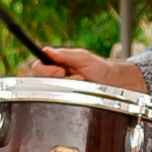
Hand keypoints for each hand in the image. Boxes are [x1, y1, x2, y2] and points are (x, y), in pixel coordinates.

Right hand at [28, 45, 148, 90]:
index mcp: (55, 62)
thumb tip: (47, 51)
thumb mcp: (83, 58)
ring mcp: (59, 88)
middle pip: (41, 80)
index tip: (60, 72)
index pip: (38, 67)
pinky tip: (80, 91)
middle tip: (75, 77)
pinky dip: (69, 95)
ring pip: (50, 91)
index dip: (45, 70)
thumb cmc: (100, 68)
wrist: (113, 83)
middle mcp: (54, 75)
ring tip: (81, 82)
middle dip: (59, 80)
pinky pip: (58, 100)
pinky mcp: (64, 99)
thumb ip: (65, 54)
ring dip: (67, 87)